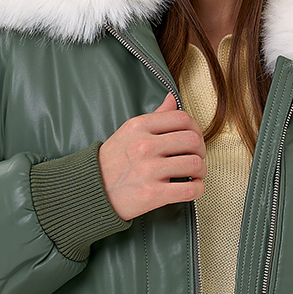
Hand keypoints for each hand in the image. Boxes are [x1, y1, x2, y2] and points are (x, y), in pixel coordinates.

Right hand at [99, 92, 205, 220]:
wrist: (91, 192)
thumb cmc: (111, 162)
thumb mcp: (128, 133)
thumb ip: (154, 117)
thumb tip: (172, 98)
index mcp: (139, 127)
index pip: (182, 119)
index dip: (196, 128)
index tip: (195, 138)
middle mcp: (144, 146)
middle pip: (192, 141)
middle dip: (201, 150)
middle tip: (197, 157)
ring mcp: (148, 170)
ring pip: (194, 164)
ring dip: (201, 171)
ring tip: (195, 175)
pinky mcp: (152, 194)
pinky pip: (189, 190)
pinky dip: (198, 189)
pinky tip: (193, 188)